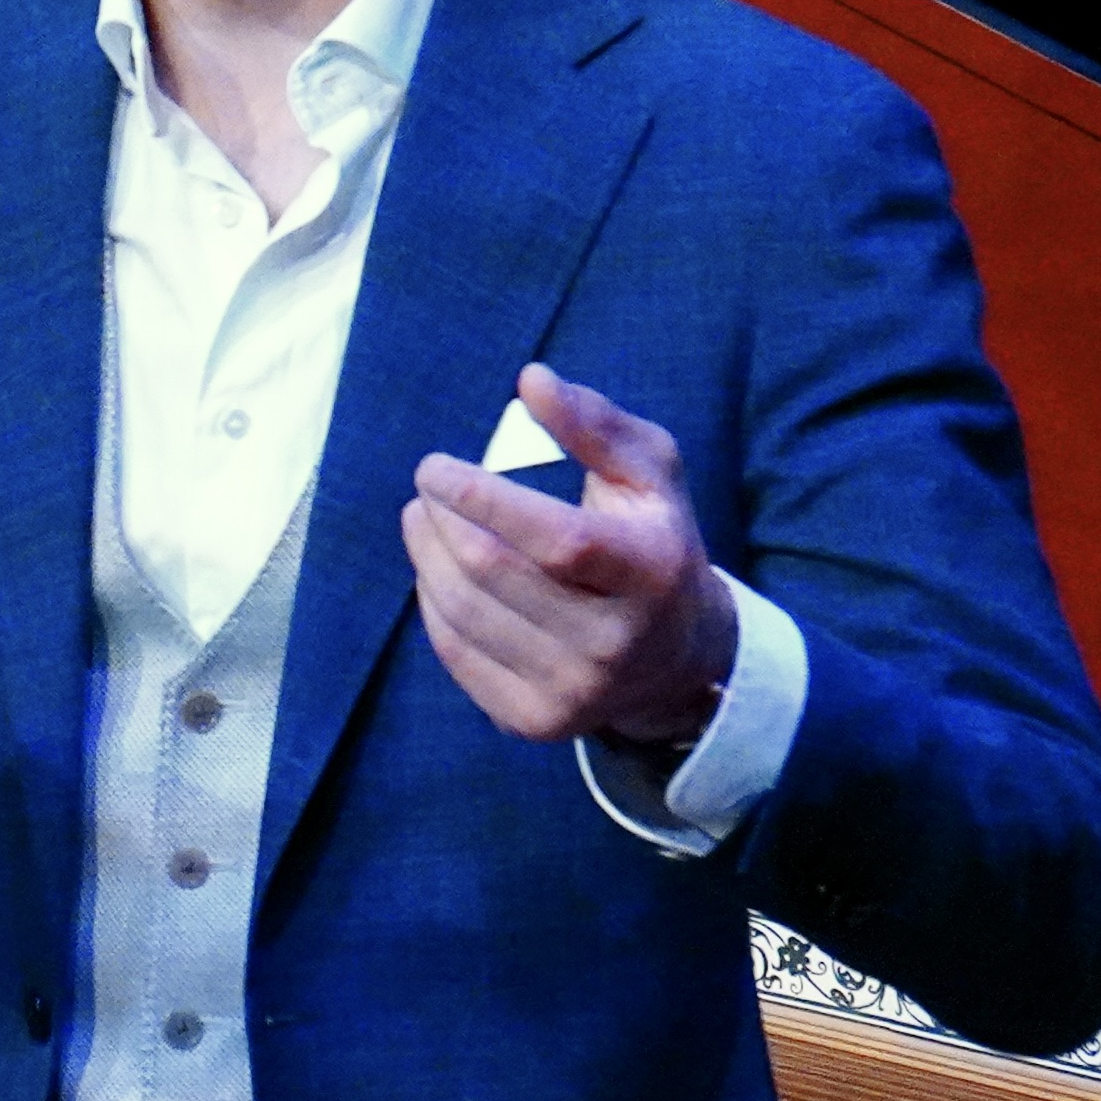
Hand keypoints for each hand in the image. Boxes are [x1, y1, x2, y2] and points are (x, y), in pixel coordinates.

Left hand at [405, 359, 735, 750]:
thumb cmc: (655, 544)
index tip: (435, 466)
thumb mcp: (652, 474)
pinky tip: (436, 572)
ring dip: (426, 557)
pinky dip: (433, 604)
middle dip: (441, 520)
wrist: (678, 660)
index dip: (483, 498)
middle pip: (492, 573)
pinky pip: (456, 654)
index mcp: (651, 573)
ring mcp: (574, 691)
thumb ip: (596, 423)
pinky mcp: (535, 721)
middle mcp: (615, 642)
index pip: (554, 538)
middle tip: (426, 487)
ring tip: (422, 520)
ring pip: (462, 614)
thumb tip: (530, 379)